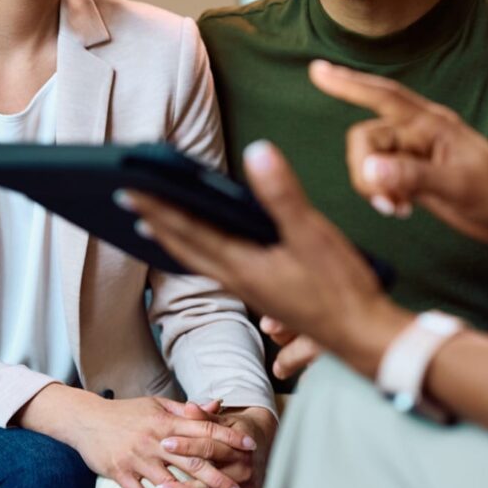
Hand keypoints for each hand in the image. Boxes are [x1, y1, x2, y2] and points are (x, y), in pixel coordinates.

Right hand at [19, 387, 257, 487]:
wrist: (86, 418)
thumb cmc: (126, 412)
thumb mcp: (157, 405)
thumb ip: (187, 409)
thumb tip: (217, 405)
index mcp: (166, 420)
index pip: (204, 429)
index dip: (229, 438)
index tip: (250, 447)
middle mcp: (154, 439)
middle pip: (192, 460)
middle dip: (218, 478)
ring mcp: (137, 458)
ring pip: (168, 483)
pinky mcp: (120, 473)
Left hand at [120, 141, 409, 378]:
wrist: (362, 336)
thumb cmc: (341, 288)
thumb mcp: (314, 234)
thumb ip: (283, 195)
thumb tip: (257, 151)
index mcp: (243, 265)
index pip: (188, 230)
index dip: (157, 207)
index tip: (129, 188)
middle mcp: (238, 279)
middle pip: (184, 246)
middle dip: (154, 221)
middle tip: (125, 199)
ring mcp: (250, 289)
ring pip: (198, 259)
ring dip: (172, 238)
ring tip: (151, 222)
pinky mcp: (263, 293)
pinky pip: (217, 267)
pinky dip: (199, 250)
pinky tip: (203, 244)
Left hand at [156, 402, 276, 487]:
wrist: (265, 443)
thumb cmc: (237, 430)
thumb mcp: (224, 421)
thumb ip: (205, 418)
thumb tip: (189, 406)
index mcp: (237, 447)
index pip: (209, 446)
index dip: (186, 445)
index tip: (164, 443)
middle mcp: (244, 470)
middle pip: (211, 482)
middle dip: (184, 487)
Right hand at [310, 60, 487, 247]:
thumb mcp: (456, 185)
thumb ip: (411, 176)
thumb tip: (368, 170)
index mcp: (430, 123)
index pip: (381, 96)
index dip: (347, 83)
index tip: (317, 70)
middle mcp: (419, 132)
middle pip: (366, 138)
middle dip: (364, 170)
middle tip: (386, 203)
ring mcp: (416, 152)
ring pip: (370, 159)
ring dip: (372, 186)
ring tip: (397, 209)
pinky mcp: (415, 173)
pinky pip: (381, 175)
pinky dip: (381, 193)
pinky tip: (400, 210)